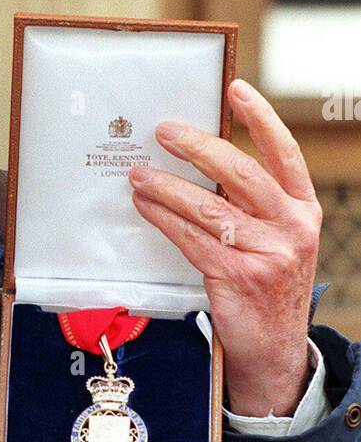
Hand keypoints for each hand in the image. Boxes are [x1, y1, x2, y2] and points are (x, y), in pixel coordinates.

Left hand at [127, 78, 321, 416]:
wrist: (274, 352)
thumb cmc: (266, 287)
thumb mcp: (275, 241)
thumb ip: (251, 206)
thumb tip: (202, 164)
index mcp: (303, 211)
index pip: (285, 154)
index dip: (261, 119)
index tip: (236, 89)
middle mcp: (291, 229)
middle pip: (242, 174)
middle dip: (199, 148)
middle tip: (165, 131)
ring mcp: (267, 254)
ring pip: (209, 208)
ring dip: (167, 187)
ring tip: (138, 174)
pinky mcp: (237, 278)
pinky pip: (192, 239)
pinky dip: (163, 219)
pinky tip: (145, 207)